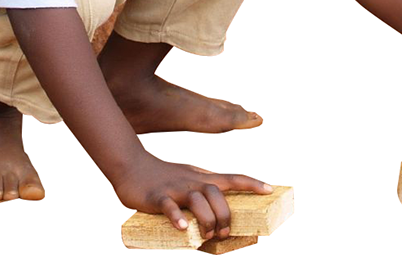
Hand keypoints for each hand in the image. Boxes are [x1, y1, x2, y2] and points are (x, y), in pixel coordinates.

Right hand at [112, 152, 272, 238]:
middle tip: (224, 233)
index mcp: (200, 178)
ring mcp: (174, 189)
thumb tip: (217, 212)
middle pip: (216, 192)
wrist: (131, 166)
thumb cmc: (162, 176)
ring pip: (197, 199)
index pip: (231, 177)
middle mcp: (191, 181)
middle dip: (225, 214)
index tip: (270, 189)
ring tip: (207, 235)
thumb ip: (201, 190)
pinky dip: (177, 217)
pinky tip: (183, 229)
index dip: (251, 183)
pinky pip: (169, 207)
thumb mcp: (187, 177)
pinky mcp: (157, 197)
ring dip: (207, 218)